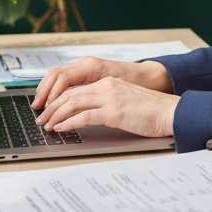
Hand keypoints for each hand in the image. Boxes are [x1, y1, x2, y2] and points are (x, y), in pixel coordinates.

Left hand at [34, 76, 178, 137]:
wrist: (171, 112)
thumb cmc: (152, 112)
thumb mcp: (126, 102)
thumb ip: (108, 104)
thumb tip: (88, 116)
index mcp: (109, 83)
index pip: (76, 89)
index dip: (58, 100)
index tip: (48, 110)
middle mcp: (107, 87)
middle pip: (69, 94)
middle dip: (51, 108)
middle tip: (41, 119)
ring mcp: (110, 98)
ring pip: (72, 103)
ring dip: (55, 115)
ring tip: (47, 125)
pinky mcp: (114, 111)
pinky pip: (84, 115)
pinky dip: (69, 122)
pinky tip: (61, 128)